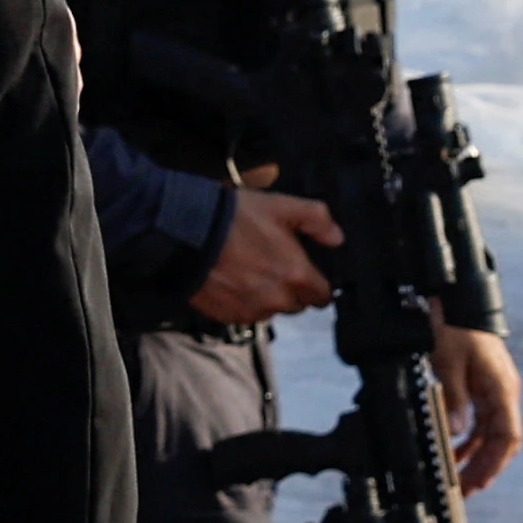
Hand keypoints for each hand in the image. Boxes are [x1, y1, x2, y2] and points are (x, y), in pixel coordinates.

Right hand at [185, 181, 342, 325]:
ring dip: (265, 296)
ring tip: (247, 271)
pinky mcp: (227, 316)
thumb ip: (317, 220)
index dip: (315, 282)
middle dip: (290, 289)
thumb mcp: (281, 206)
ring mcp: (251, 311)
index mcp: (297, 277)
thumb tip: (338, 239)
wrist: (184, 234)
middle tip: (271, 265)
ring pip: (270, 310)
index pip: (323, 296)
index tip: (304, 270)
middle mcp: (278, 301)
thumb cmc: (235, 218)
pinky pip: (245, 314)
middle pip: (296, 304)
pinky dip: (242, 301)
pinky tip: (230, 281)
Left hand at [432, 321, 522, 495]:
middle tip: (463, 491)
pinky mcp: (481, 386)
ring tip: (457, 479)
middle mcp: (502, 392)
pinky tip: (454, 451)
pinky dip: (467, 438)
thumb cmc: (452, 324)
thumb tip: (455, 432)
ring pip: (489, 433)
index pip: (507, 437)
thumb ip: (453, 398)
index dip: (494, 464)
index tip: (478, 483)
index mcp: (501, 389)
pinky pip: (479, 421)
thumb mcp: (447, 360)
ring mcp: (493, 390)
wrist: (453, 299)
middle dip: (484, 468)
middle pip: (500, 441)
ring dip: (475, 456)